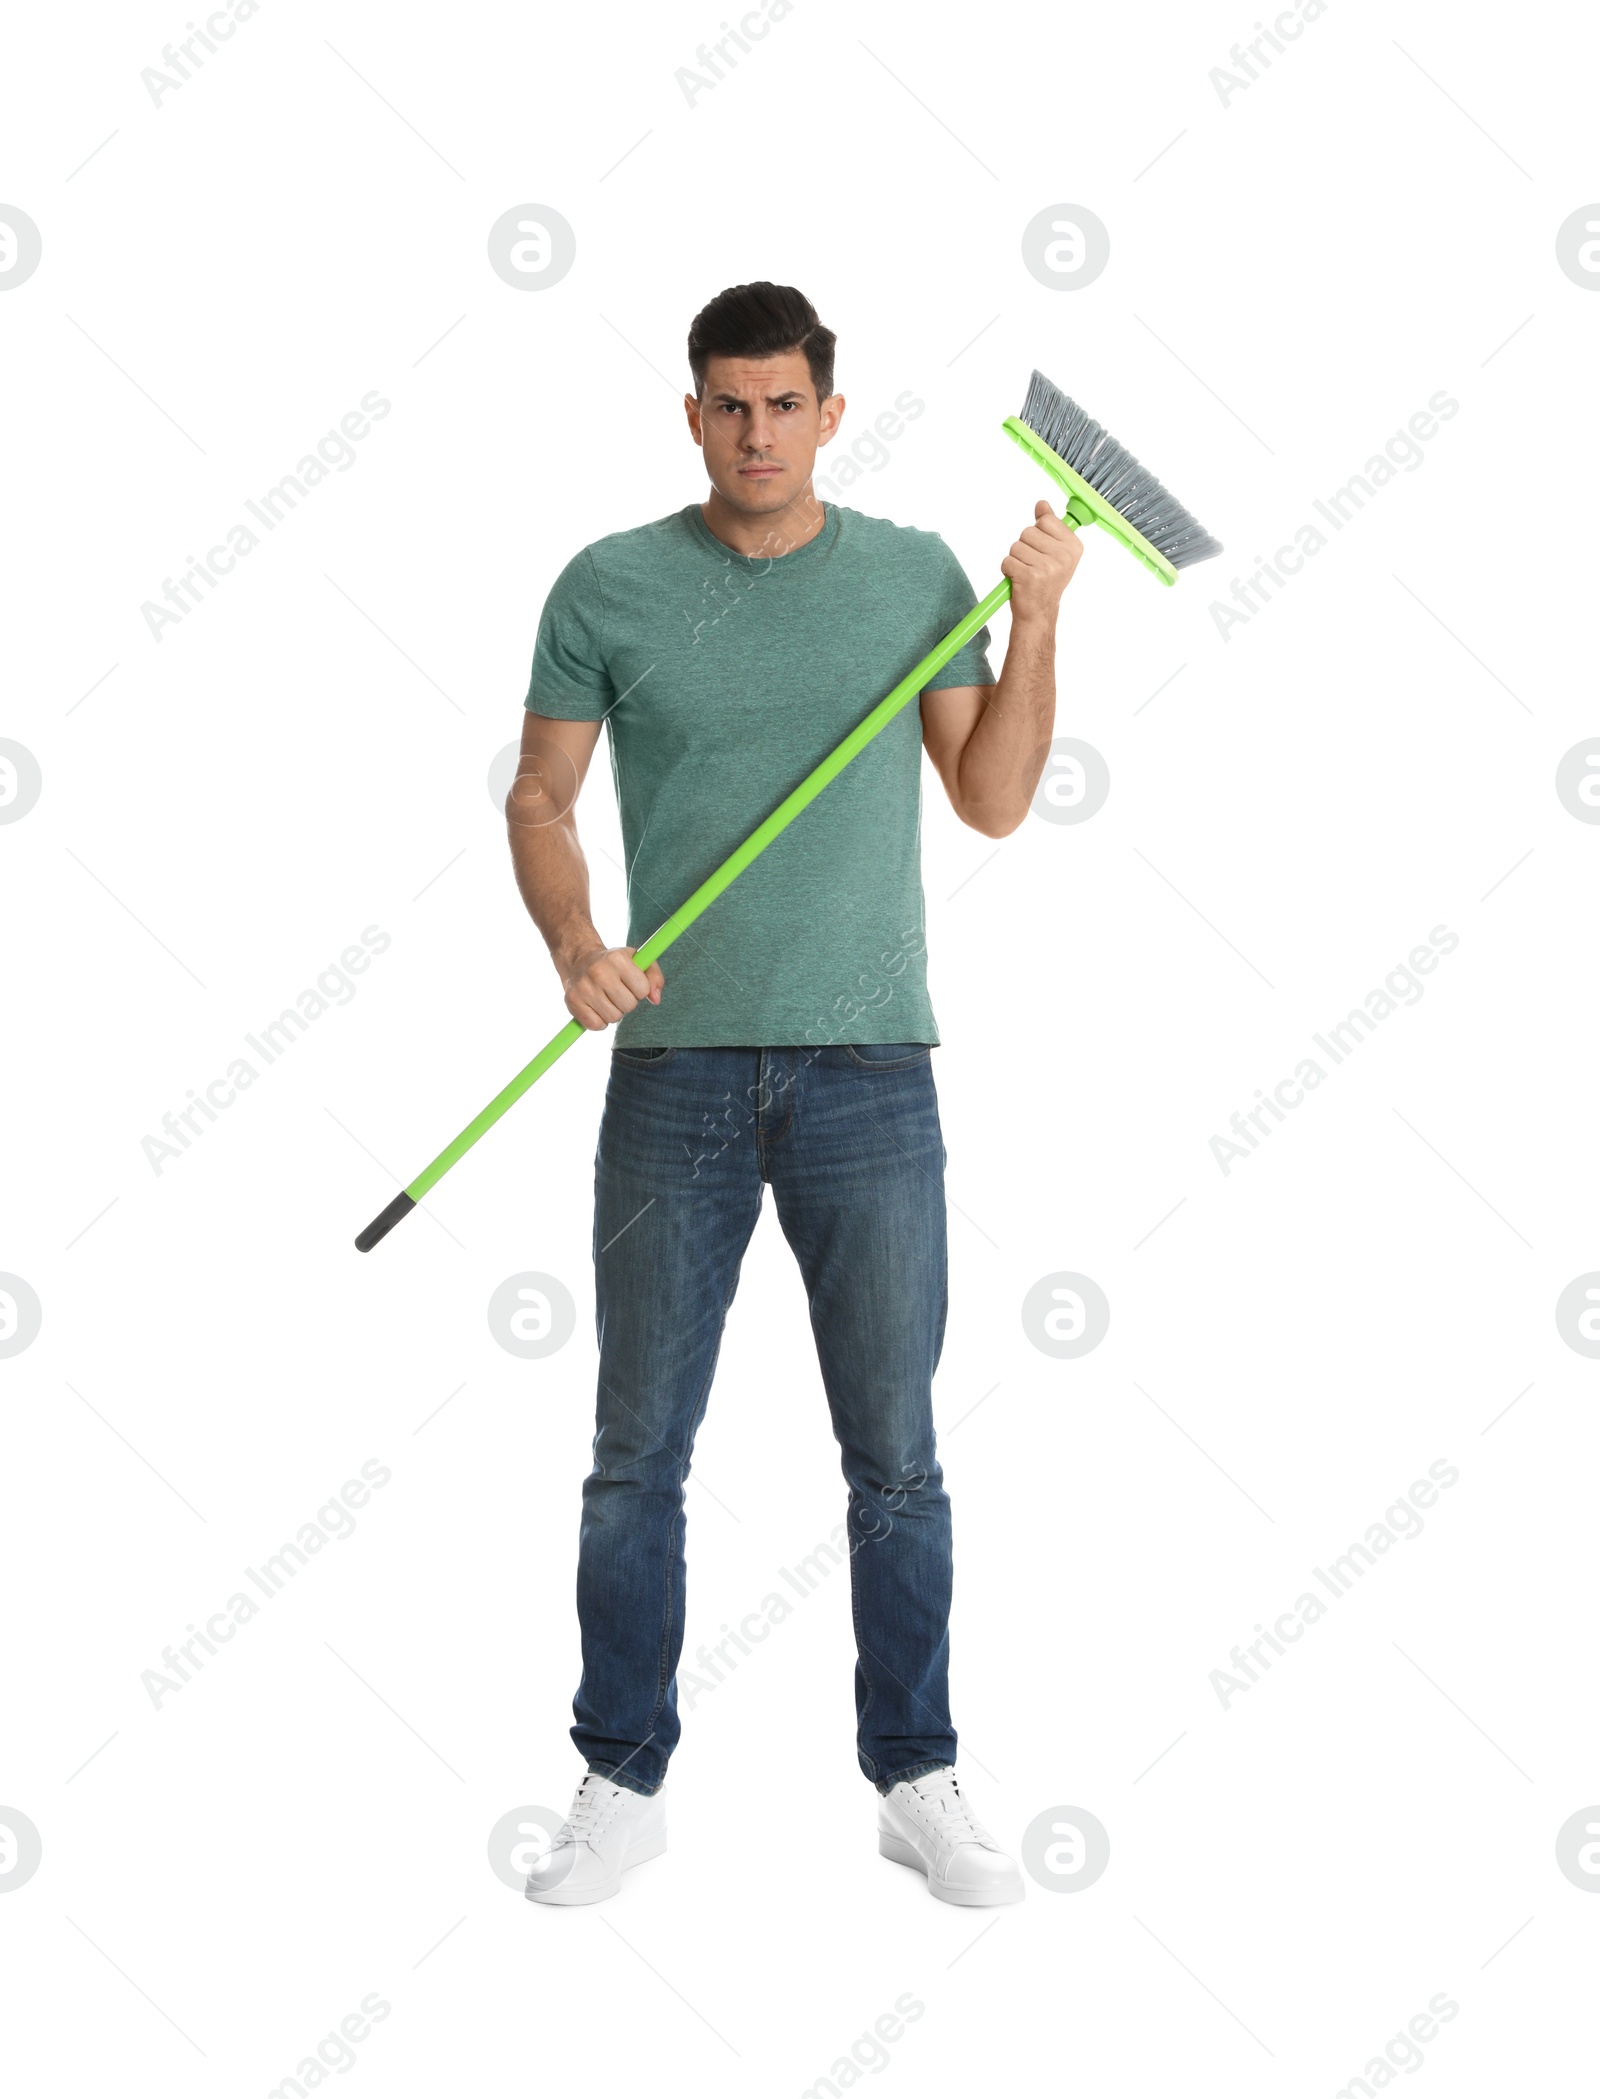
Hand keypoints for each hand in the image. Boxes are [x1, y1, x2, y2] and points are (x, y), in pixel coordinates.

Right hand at [561, 944, 664, 1029]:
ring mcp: (583, 987)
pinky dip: (599, 1021)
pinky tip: (595, 1006)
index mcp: (618, 958)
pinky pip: (596, 1025)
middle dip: (627, 1001)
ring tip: (606, 997)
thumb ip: (654, 977)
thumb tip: (656, 999)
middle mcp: (598, 971)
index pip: (643, 990)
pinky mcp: (572, 1001)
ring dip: (613, 1012)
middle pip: (629, 1006)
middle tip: (617, 991)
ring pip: (613, 1018)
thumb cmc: (615, 964)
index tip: (630, 982)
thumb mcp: (638, 961)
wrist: (580, 960)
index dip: (639, 989)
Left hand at [1001, 500, 1081, 625]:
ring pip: (1016, 546)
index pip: (1046, 520)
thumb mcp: (1054, 551)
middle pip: (1028, 531)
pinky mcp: (1029, 577)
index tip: (1044, 550)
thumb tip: (1042, 504)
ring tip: (1026, 573)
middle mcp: (1064, 556)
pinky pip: (1007, 561)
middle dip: (1024, 547)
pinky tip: (1018, 580)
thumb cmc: (1046, 580)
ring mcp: (1047, 567)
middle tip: (1033, 564)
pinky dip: (1007, 570)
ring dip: (1015, 559)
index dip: (1038, 533)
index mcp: (1073, 546)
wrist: (1039, 612)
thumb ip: (1049, 525)